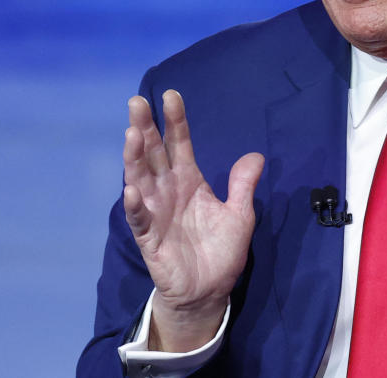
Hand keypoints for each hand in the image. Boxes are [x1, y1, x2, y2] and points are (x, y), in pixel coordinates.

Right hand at [123, 90, 263, 351]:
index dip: (175, 121)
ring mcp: (155, 212)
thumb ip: (243, 185)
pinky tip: (131, 190)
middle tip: (137, 102)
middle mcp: (168, 190)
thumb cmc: (221, 251)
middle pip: (154, 154)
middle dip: (145, 128)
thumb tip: (255, 155)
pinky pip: (140, 219)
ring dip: (134, 158)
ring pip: (141, 179)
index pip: (179, 144)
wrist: (209, 291)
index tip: (172, 95)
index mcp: (189, 181)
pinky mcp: (149, 237)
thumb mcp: (240, 215)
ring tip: (131, 134)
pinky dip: (135, 205)